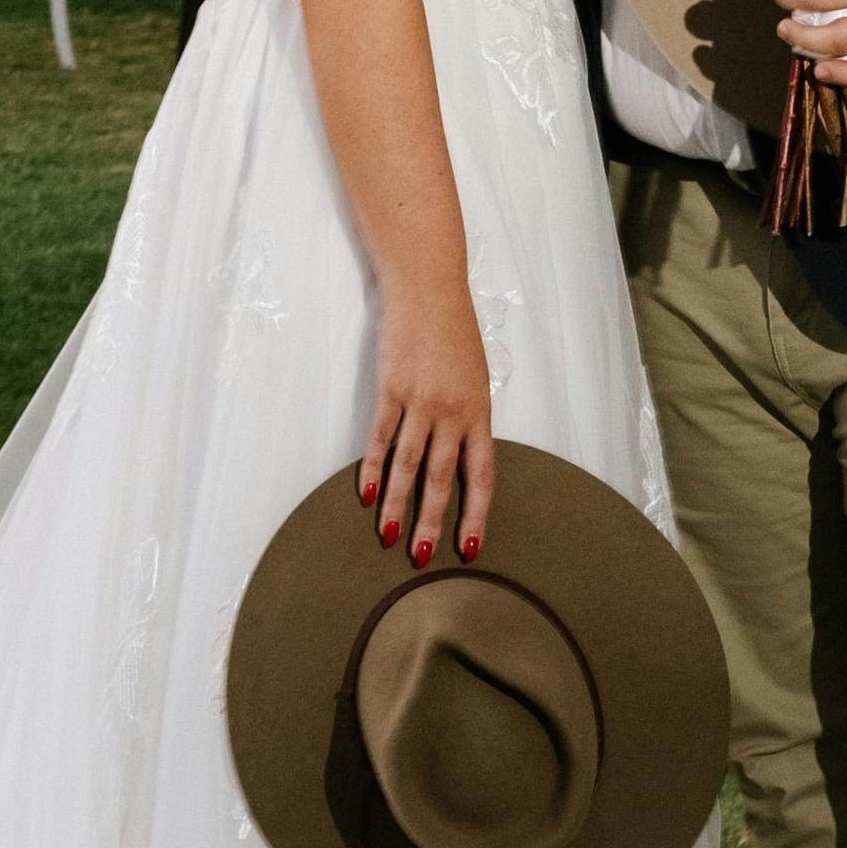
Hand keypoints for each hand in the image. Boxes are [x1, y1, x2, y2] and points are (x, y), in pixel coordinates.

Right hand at [355, 286, 497, 567]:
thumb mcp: (475, 380)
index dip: (475, 516)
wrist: (429, 290)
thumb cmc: (454, 334)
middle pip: (442, 479)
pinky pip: (380, 438)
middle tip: (423, 557)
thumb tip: (459, 461)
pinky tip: (364, 494)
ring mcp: (420, 402)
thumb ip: (468, 420)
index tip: (469, 548)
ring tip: (388, 538)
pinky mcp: (391, 390)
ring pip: (408, 465)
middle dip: (433, 521)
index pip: (482, 476)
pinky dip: (370, 468)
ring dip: (396, 505)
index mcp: (480, 413)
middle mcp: (453, 412)